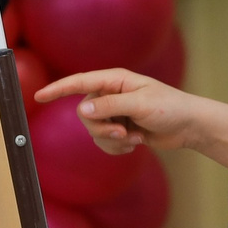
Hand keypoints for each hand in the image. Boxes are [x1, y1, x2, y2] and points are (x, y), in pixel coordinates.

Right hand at [35, 68, 207, 154]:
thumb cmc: (170, 108)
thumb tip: (82, 109)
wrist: (189, 126)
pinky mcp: (120, 128)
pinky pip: (104, 142)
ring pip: (94, 131)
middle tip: (123, 131)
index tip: (39, 96)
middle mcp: (111, 94)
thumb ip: (110, 106)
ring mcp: (115, 112)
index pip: (79, 82)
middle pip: (86, 114)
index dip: (58, 89)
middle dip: (101, 128)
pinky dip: (118, 147)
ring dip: (112, 140)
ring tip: (133, 138)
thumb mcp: (140, 105)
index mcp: (115, 80)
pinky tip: (136, 143)